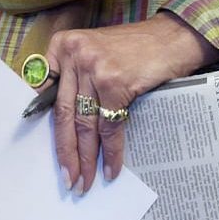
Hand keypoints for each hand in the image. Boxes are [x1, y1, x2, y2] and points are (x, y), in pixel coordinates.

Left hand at [42, 13, 218, 191]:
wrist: (173, 38)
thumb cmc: (135, 49)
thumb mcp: (95, 52)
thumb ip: (75, 78)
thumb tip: (63, 125)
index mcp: (63, 45)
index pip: (45, 94)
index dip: (45, 127)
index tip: (47, 154)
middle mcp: (74, 54)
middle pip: (64, 113)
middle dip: (66, 153)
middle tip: (68, 179)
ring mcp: (94, 68)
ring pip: (86, 124)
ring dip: (86, 159)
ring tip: (85, 182)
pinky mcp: (115, 83)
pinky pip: (109, 127)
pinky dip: (111, 152)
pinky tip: (111, 168)